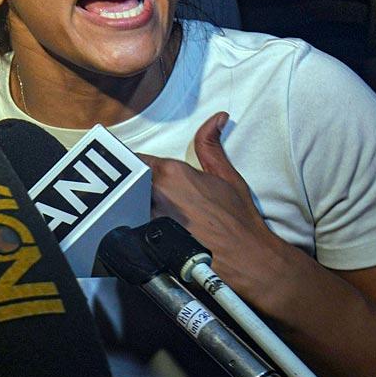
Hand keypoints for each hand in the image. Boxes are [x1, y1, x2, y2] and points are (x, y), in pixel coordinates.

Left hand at [138, 113, 285, 299]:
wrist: (248, 258)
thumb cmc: (239, 219)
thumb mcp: (226, 175)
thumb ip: (210, 144)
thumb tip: (216, 118)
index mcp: (172, 172)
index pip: (137, 158)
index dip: (136, 164)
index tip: (137, 168)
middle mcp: (157, 192)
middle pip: (129, 181)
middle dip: (133, 183)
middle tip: (143, 191)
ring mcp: (151, 217)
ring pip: (128, 203)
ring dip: (132, 204)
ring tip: (149, 211)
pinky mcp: (151, 240)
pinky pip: (133, 225)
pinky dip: (136, 224)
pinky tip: (151, 229)